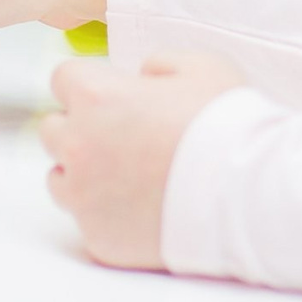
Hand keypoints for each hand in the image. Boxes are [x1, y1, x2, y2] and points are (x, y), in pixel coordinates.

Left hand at [43, 52, 245, 270]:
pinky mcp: (98, 238)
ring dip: (84, 173)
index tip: (112, 94)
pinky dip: (107, 214)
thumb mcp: (200, 66)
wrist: (249, 196)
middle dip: (81, 128)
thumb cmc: (226, 126)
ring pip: (60, 178)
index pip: (63, 79)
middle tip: (123, 136)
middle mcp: (78, 146)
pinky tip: (141, 208)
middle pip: (53, 129)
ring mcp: (84, 198)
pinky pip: (87, 220)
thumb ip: (158, 63)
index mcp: (96, 97)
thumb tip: (142, 76)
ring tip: (128, 176)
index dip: (90, 83)